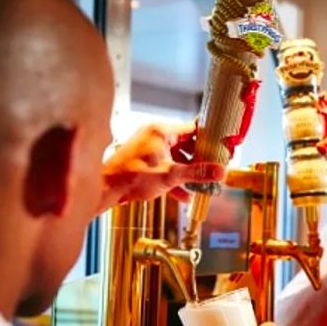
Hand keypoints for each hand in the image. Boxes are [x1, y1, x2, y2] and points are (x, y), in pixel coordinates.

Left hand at [99, 123, 224, 210]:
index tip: (222, 148)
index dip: (209, 138)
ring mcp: (149, 149)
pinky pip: (165, 167)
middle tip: (215, 168)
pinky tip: (184, 196)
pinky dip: (174, 179)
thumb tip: (220, 171)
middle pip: (186, 144)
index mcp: (162, 132)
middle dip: (200, 159)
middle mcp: (155, 136)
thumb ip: (197, 173)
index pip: (193, 129)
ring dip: (188, 172)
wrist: (105, 188)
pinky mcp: (143, 162)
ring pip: (176, 158)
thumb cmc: (133, 176)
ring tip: (202, 185)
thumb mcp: (171, 175)